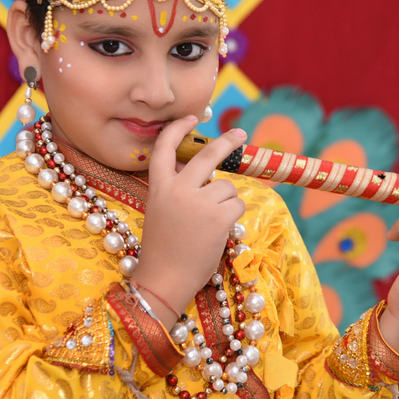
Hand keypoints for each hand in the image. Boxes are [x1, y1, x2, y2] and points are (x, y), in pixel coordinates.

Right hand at [130, 116, 246, 325]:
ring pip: (227, 188)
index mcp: (158, 187)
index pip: (164, 149)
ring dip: (225, 203)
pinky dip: (232, 217)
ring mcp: (199, 202)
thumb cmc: (163, 250)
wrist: (164, 280)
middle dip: (226, 142)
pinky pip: (236, 206)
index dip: (177, 130)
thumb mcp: (160, 212)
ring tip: (209, 225)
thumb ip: (177, 189)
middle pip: (207, 156)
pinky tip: (218, 232)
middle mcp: (178, 190)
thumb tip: (204, 171)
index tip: (190, 118)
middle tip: (239, 134)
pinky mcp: (218, 217)